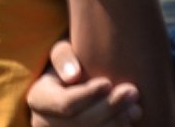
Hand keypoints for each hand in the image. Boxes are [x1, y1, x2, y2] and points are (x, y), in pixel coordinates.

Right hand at [28, 40, 142, 126]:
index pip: (64, 103)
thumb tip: (73, 75)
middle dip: (109, 108)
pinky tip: (130, 121)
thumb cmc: (71, 66)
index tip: (108, 82)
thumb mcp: (62, 53)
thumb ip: (63, 57)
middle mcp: (44, 124)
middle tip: (133, 92)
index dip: (87, 95)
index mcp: (38, 99)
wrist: (74, 88)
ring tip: (136, 108)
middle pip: (80, 123)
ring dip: (117, 124)